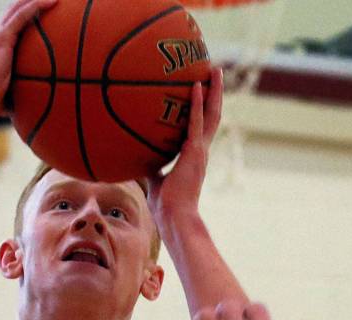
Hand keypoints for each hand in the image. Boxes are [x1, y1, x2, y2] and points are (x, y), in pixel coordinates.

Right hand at [0, 0, 57, 119]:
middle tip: (54, 0)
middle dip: (33, 2)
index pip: (14, 24)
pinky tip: (54, 1)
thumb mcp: (14, 93)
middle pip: (16, 10)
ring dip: (38, 0)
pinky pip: (23, 15)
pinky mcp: (2, 37)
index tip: (46, 12)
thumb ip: (27, 90)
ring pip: (20, 7)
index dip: (28, 15)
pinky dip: (37, 5)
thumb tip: (46, 102)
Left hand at [147, 68, 223, 224]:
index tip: (204, 92)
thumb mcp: (155, 182)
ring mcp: (200, 150)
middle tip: (215, 72)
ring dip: (214, 91)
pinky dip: (197, 102)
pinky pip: (197, 121)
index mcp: (193, 156)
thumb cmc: (165, 205)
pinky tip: (196, 84)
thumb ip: (150, 169)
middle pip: (213, 115)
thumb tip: (135, 162)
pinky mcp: (195, 151)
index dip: (204, 109)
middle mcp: (201, 150)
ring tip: (215, 70)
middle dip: (215, 93)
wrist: (174, 217)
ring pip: (212, 114)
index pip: (202, 127)